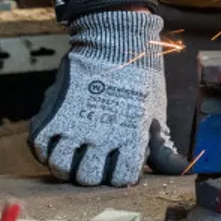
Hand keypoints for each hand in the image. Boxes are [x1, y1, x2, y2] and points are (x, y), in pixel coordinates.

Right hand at [29, 9, 188, 186]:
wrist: (116, 41)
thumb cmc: (141, 79)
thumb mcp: (155, 113)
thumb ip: (162, 147)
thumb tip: (181, 171)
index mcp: (131, 137)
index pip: (121, 179)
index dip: (120, 177)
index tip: (119, 166)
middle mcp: (102, 135)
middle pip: (87, 177)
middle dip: (91, 174)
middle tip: (94, 160)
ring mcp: (74, 124)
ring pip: (60, 167)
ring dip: (66, 165)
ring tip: (73, 155)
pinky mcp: (53, 112)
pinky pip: (39, 145)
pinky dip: (45, 149)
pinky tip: (57, 141)